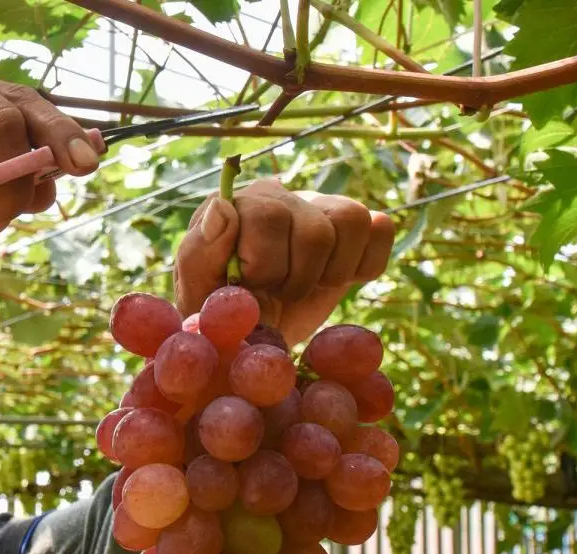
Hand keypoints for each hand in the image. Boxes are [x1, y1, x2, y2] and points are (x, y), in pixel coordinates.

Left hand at [174, 178, 393, 344]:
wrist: (251, 333)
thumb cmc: (218, 310)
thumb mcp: (197, 290)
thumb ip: (201, 250)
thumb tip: (223, 207)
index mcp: (238, 204)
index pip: (270, 217)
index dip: (265, 267)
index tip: (248, 288)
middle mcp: (280, 196)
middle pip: (317, 230)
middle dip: (297, 280)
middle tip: (276, 293)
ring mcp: (318, 208)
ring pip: (353, 220)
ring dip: (332, 272)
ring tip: (303, 286)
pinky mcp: (351, 229)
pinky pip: (380, 229)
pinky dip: (365, 264)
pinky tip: (332, 279)